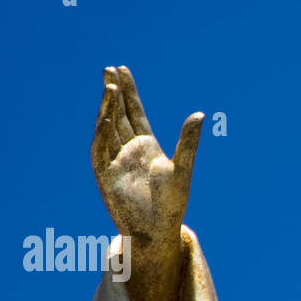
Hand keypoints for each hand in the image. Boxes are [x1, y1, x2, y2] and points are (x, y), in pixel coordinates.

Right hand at [90, 65, 202, 247]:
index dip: (129, 92)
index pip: (135, 113)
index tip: (122, 70)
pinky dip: (102, 131)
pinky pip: (100, 148)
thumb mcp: (183, 169)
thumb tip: (200, 114)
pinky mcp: (104, 174)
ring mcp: (114, 161)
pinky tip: (106, 114)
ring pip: (108, 127)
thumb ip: (188, 142)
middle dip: (114, 92)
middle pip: (119, 114)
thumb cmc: (172, 204)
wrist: (156, 232)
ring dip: (108, 107)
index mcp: (147, 147)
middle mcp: (129, 150)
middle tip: (109, 68)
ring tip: (110, 85)